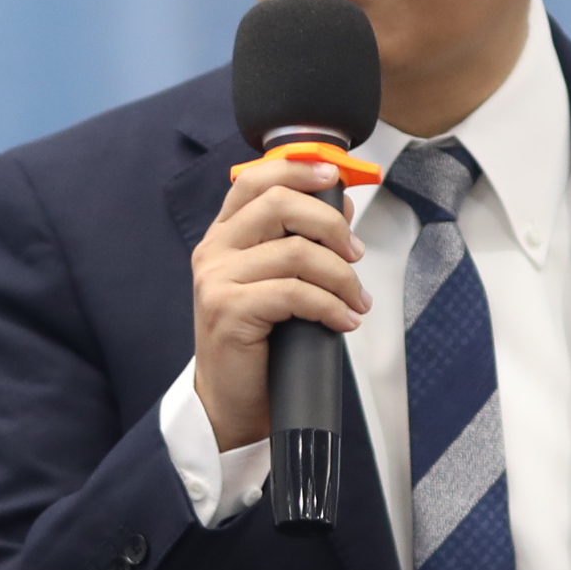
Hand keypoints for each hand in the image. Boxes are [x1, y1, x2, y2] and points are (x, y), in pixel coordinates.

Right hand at [191, 155, 367, 450]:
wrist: (230, 400)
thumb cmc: (258, 342)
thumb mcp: (278, 282)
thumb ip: (300, 242)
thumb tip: (341, 208)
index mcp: (224, 235)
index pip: (255, 180)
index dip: (297, 169)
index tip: (333, 176)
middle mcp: (214, 250)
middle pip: (279, 204)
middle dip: (331, 224)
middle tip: (355, 254)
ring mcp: (216, 279)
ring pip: (296, 252)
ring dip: (341, 276)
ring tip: (356, 300)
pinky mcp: (228, 310)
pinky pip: (295, 293)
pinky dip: (331, 306)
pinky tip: (344, 321)